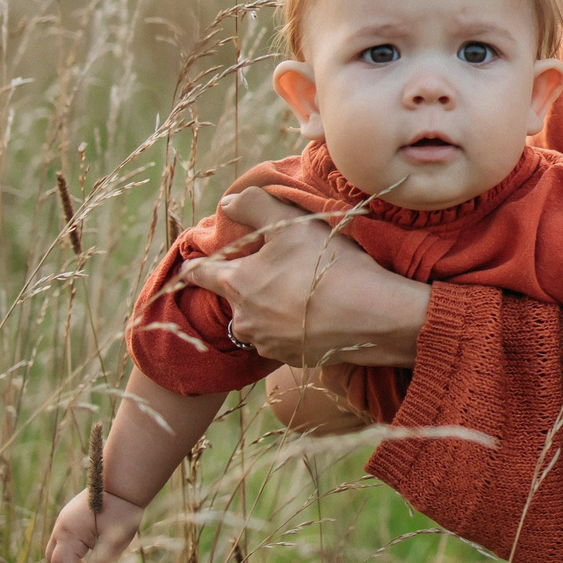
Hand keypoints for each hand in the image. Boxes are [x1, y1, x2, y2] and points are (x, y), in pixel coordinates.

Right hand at [46, 487, 145, 562]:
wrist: (125, 483)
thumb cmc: (122, 512)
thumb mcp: (114, 544)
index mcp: (69, 533)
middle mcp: (62, 527)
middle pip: (55, 561)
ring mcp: (64, 521)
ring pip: (58, 552)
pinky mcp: (71, 518)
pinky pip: (65, 542)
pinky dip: (73, 556)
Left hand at [180, 187, 429, 369]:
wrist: (371, 316)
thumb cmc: (327, 265)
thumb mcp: (290, 223)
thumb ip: (253, 205)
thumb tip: (226, 203)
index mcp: (237, 284)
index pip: (199, 274)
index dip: (195, 267)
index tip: (191, 267)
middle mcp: (244, 319)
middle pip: (233, 300)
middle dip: (245, 287)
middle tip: (273, 273)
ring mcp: (268, 344)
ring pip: (258, 323)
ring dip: (268, 311)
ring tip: (298, 295)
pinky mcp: (292, 359)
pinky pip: (283, 340)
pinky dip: (291, 328)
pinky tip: (315, 315)